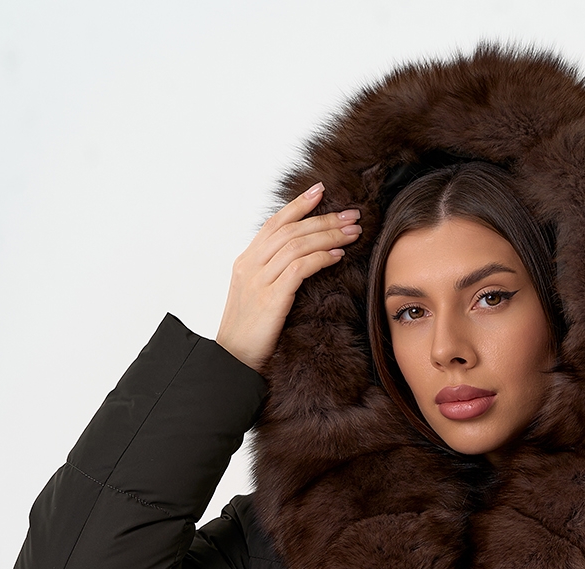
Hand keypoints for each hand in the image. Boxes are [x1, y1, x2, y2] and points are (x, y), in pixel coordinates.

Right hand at [215, 182, 362, 372]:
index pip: (274, 224)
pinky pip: (299, 268)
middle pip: (291, 230)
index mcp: (245, 262)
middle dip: (324, 219)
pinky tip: (337, 256)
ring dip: (328, 236)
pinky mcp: (270, 298)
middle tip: (351, 214)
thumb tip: (298, 264)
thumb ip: (271, 277)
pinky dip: (320, 259)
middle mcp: (250, 265)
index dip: (297, 206)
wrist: (231, 361)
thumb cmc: (248, 335)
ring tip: (352, 232)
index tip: (320, 191)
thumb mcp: (256, 298)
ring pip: (297, 245)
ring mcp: (258, 281)